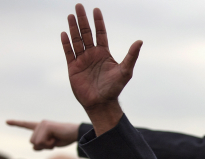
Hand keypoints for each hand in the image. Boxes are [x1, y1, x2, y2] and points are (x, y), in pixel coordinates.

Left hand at [6, 120, 79, 150]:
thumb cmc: (65, 138)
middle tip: (54, 141)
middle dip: (43, 146)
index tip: (7, 121)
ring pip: (36, 143)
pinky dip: (49, 143)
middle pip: (32, 142)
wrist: (76, 133)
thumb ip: (41, 146)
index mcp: (41, 128)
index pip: (26, 125)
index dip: (16, 124)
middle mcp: (40, 124)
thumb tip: (34, 147)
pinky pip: (41, 141)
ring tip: (55, 139)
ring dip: (46, 145)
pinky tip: (56, 138)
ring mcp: (42, 124)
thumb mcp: (51, 145)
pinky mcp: (46, 126)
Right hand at [61, 4, 142, 133]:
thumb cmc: (114, 88)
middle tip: (78, 6)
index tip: (96, 9)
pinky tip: (64, 33)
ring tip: (71, 15)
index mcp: (104, 53)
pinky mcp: (73, 67)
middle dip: (83, 20)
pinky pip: (68, 52)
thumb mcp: (125, 71)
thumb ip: (131, 56)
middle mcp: (92, 54)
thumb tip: (140, 41)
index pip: (100, 33)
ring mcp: (82, 60)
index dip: (98, 22)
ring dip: (73, 28)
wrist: (101, 103)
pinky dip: (66, 43)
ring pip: (76, 40)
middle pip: (86, 33)